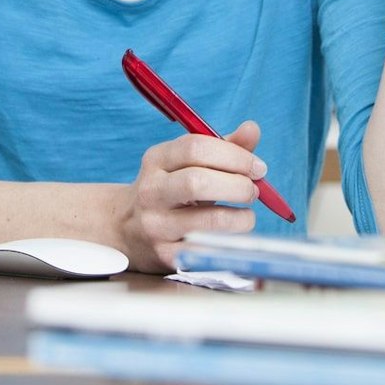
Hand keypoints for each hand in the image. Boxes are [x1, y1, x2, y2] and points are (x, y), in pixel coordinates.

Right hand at [112, 121, 263, 273]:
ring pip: (209, 220)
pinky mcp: (165, 255)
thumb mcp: (185, 163)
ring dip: (240, 217)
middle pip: (199, 182)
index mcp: (156, 160)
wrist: (126, 229)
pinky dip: (229, 241)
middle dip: (238, 185)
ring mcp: (156, 224)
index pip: (196, 148)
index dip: (234, 155)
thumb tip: (252, 129)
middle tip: (254, 190)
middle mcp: (152, 190)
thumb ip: (221, 146)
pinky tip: (231, 234)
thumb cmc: (169, 189)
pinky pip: (208, 248)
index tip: (258, 167)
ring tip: (247, 216)